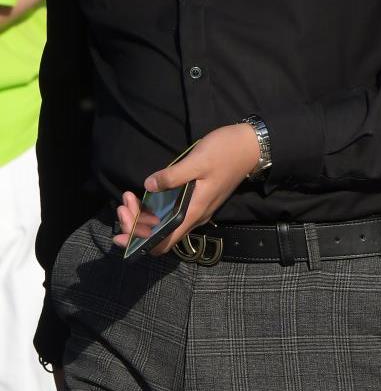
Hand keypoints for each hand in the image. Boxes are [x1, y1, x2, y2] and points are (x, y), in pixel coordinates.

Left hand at [112, 122, 262, 253]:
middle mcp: (194, 217)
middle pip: (159, 236)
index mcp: (194, 212)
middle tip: (123, 204)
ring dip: (143, 218)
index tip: (121, 233)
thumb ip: (172, 176)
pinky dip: (153, 210)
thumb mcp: (197, 161)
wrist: (250, 148)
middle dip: (136, 226)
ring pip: (164, 225)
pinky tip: (143, 197)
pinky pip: (170, 215)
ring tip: (129, 198)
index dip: (140, 243)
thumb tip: (148, 186)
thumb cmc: (225, 153)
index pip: (164, 242)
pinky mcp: (195, 202)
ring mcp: (195, 210)